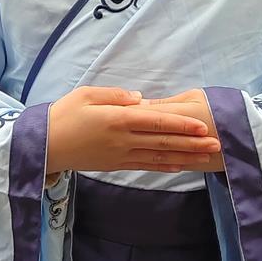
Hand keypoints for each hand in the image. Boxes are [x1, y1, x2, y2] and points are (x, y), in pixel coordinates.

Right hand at [44, 86, 221, 175]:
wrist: (44, 145)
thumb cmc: (62, 115)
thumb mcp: (86, 95)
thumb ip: (115, 95)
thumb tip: (140, 99)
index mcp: (116, 119)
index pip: (156, 121)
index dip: (181, 124)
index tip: (202, 125)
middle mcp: (122, 140)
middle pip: (163, 141)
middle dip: (192, 142)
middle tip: (217, 143)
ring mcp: (120, 155)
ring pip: (158, 156)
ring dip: (184, 156)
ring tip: (206, 156)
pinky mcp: (115, 164)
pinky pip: (145, 165)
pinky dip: (164, 165)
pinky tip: (179, 165)